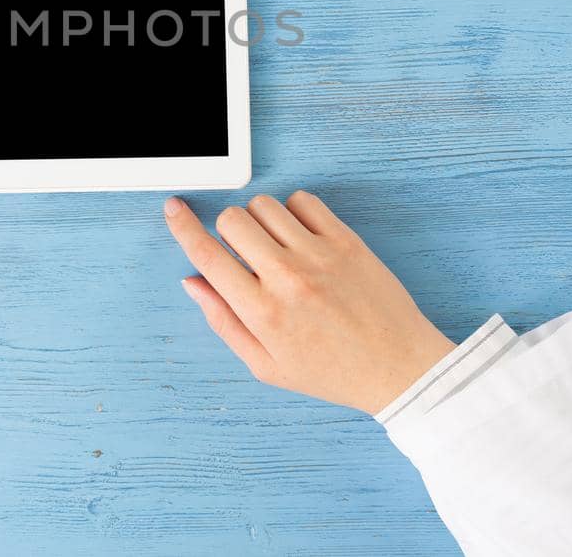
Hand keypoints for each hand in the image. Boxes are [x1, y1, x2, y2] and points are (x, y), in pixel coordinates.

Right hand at [164, 191, 453, 414]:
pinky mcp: (346, 241)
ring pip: (265, 205)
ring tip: (277, 247)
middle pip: (233, 219)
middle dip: (228, 230)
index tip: (174, 209)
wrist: (397, 367)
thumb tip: (194, 281)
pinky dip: (295, 212)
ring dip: (261, 220)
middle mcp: (287, 279)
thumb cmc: (331, 371)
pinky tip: (303, 238)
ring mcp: (319, 256)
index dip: (183, 227)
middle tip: (245, 251)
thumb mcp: (266, 365)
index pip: (207, 255)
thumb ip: (223, 321)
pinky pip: (303, 201)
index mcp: (262, 312)